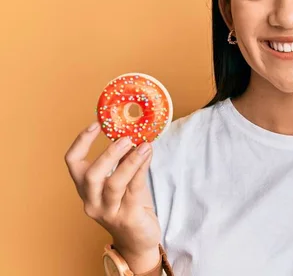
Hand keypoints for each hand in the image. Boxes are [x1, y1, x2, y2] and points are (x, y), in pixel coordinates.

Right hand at [64, 121, 160, 270]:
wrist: (138, 240)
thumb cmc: (129, 206)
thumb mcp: (123, 181)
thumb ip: (125, 161)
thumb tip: (134, 133)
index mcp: (85, 189)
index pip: (72, 163)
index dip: (81, 141)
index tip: (96, 124)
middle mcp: (92, 201)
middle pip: (90, 175)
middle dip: (108, 154)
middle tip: (125, 137)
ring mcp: (108, 212)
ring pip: (113, 184)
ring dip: (129, 161)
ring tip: (143, 145)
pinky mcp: (127, 218)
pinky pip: (133, 190)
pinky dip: (141, 170)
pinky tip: (148, 156)